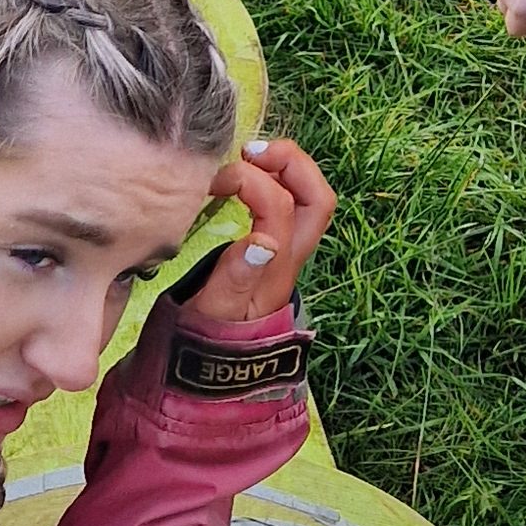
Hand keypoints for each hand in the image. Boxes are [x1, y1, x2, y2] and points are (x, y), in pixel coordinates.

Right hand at [185, 135, 333, 328]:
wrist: (215, 372)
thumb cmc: (207, 340)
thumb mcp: (211, 316)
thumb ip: (234, 280)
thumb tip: (261, 242)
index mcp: (275, 271)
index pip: (280, 208)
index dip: (250, 181)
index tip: (212, 184)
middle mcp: (290, 257)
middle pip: (318, 197)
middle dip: (290, 162)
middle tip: (248, 153)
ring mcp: (288, 252)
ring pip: (310, 198)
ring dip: (285, 167)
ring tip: (247, 157)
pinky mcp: (277, 250)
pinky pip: (292, 203)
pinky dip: (275, 179)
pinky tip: (245, 175)